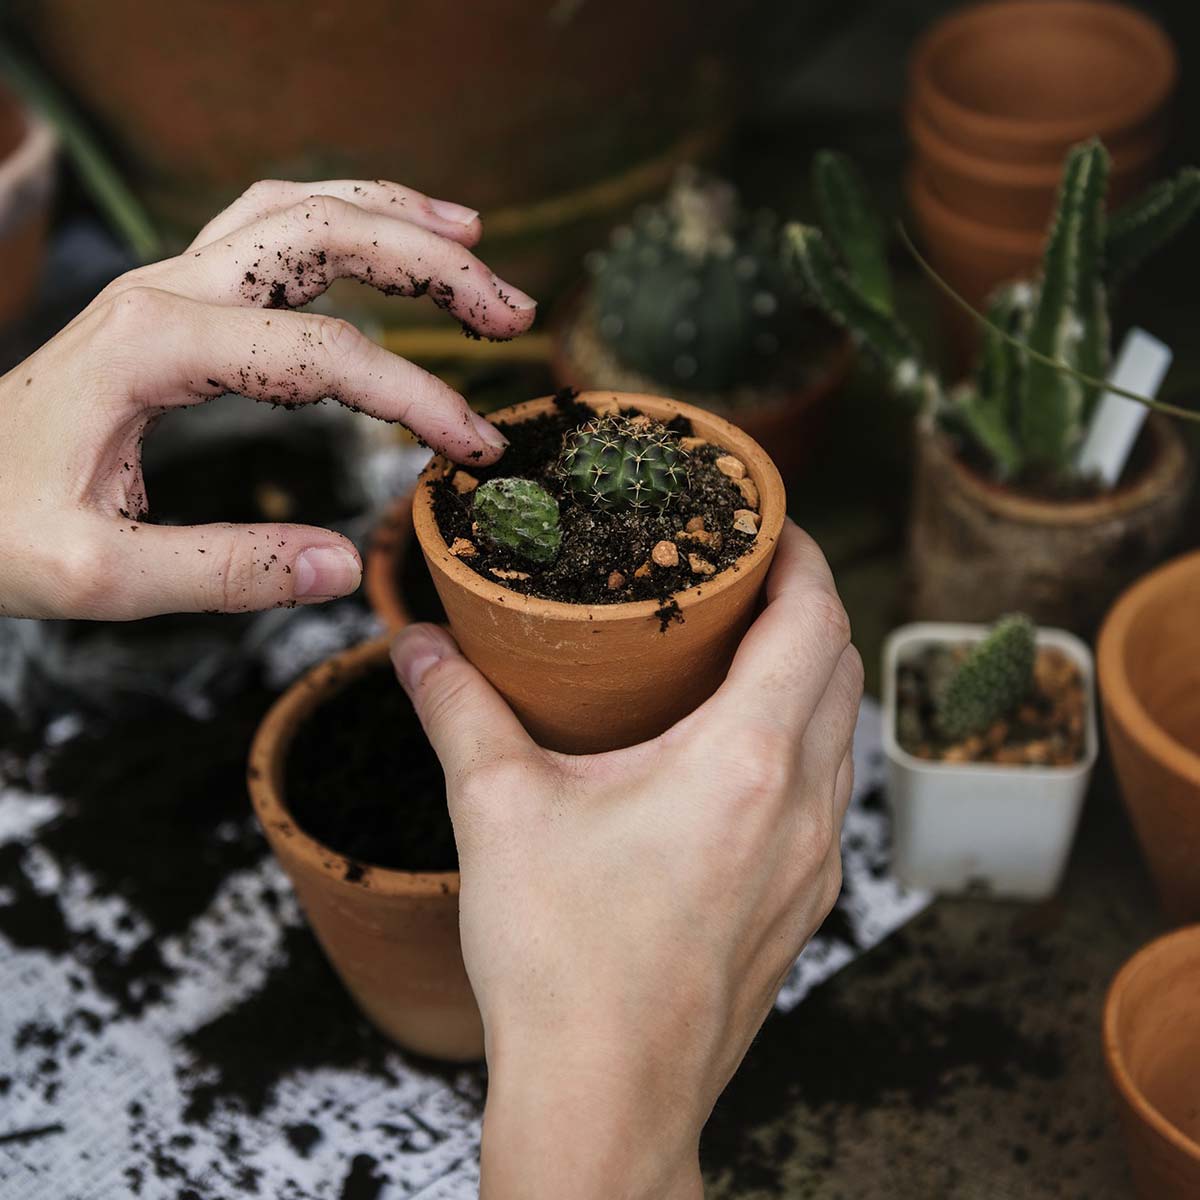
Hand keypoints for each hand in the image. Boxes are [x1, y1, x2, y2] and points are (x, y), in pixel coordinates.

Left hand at [0, 178, 535, 620]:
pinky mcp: (174, 300)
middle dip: (433, 263)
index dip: (416, 396)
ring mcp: (169, 284)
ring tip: (474, 242)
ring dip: (393, 217)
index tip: (473, 450)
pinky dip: (342, 222)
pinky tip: (384, 243)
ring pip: (299, 210)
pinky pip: (269, 231)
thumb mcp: (99, 576)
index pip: (325, 353)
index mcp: (155, 346)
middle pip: (324, 234)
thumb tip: (343, 567)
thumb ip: (225, 574)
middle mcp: (167, 290)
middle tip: (512, 311)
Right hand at [391, 521, 862, 1199]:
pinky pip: (828, 792)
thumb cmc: (561, 964)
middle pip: (841, 666)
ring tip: (741, 650)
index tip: (768, 522)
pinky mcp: (804, 905)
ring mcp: (815, 863)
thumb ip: (457, 710)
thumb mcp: (497, 812)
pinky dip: (802, 741)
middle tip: (743, 576)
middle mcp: (803, 806)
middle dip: (806, 604)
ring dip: (809, 674)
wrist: (606, 1103)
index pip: (814, 619)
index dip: (802, 555)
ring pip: (842, 732)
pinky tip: (738, 752)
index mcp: (746, 762)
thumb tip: (415, 645)